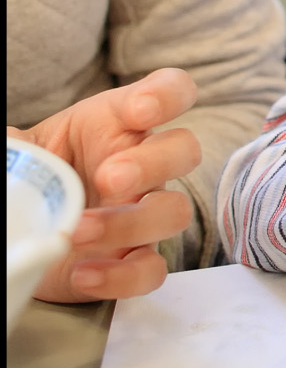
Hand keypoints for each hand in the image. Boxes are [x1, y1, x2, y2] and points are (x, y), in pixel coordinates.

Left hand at [8, 69, 201, 302]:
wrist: (27, 229)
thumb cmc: (37, 177)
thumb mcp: (22, 151)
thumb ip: (16, 146)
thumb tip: (5, 146)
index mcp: (120, 124)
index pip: (172, 91)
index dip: (169, 95)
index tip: (139, 111)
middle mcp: (146, 165)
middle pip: (185, 150)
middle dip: (154, 163)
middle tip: (109, 177)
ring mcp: (145, 213)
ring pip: (174, 211)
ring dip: (131, 222)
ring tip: (77, 231)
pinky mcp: (134, 259)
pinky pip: (152, 270)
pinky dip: (122, 275)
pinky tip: (83, 272)